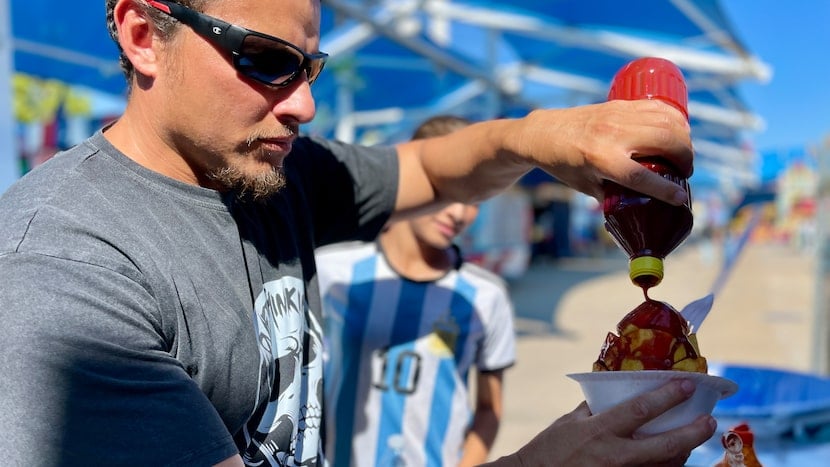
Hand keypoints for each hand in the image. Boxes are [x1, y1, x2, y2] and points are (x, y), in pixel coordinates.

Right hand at [487, 379, 715, 466]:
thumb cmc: (549, 448)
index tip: (687, 385)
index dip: (667, 396)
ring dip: (683, 454)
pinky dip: (665, 466)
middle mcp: (613, 455)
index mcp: (599, 430)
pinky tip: (673, 459)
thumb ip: (594, 408)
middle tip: (709, 421)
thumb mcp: (570, 422)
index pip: (640, 409)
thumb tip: (615, 390)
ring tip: (693, 440)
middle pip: (663, 445)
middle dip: (691, 433)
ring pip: (664, 466)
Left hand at [517, 99, 692, 204]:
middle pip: (664, 142)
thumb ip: (613, 197)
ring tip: (683, 155)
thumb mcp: (586, 186)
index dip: (664, 190)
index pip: (640, 176)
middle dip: (685, 158)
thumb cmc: (564, 164)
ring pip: (666, 121)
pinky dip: (675, 119)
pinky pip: (658, 107)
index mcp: (599, 159)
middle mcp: (611, 134)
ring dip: (684, 139)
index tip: (680, 198)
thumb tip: (642, 210)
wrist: (545, 133)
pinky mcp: (621, 105)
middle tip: (684, 172)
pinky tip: (679, 132)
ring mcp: (617, 116)